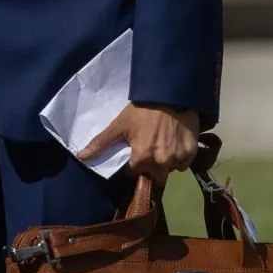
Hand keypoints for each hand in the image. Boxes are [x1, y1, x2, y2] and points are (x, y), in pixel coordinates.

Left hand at [80, 102, 200, 183]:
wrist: (170, 96)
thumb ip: (100, 143)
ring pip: (169, 170)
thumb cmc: (141, 111)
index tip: (134, 152)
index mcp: (142, 158)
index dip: (132, 164)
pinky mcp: (192, 153)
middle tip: (149, 150)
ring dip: (164, 163)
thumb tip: (81, 158)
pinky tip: (173, 144)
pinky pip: (183, 164)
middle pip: (154, 175)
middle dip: (150, 167)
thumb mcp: (119, 125)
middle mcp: (162, 163)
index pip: (134, 172)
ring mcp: (178, 159)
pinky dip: (179, 158)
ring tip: (161, 146)